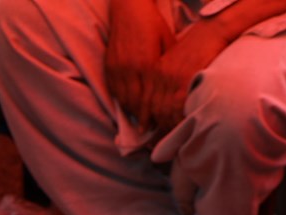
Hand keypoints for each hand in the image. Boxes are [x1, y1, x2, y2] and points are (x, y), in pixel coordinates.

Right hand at [104, 0, 169, 128]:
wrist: (130, 9)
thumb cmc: (153, 24)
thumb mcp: (168, 43)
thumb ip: (168, 66)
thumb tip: (175, 85)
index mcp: (147, 65)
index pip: (149, 98)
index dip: (153, 115)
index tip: (158, 127)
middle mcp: (130, 69)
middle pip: (135, 103)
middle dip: (142, 118)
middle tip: (149, 131)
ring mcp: (117, 68)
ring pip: (123, 98)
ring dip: (131, 111)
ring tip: (139, 122)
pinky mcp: (109, 65)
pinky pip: (114, 90)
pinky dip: (121, 100)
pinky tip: (127, 106)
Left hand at [146, 21, 229, 131]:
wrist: (210, 32)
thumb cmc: (195, 49)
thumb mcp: (173, 63)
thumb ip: (165, 81)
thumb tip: (161, 104)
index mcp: (155, 72)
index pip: (145, 101)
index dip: (145, 118)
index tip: (144, 130)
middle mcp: (160, 77)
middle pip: (154, 109)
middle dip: (158, 126)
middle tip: (163, 139)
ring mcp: (172, 79)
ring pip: (165, 111)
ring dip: (170, 127)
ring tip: (176, 137)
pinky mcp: (185, 81)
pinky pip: (179, 107)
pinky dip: (180, 120)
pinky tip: (185, 127)